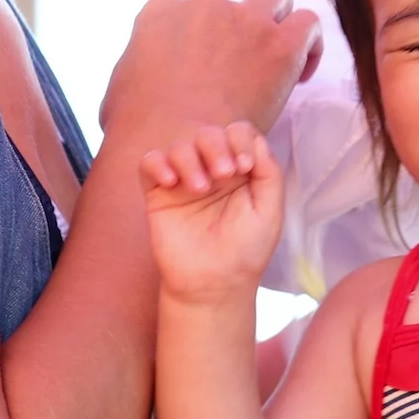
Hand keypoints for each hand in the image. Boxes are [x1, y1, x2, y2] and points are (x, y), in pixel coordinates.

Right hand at [101, 0, 322, 144]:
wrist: (172, 142)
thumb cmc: (140, 126)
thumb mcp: (120, 85)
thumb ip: (137, 64)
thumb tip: (145, 69)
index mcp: (161, 10)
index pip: (190, 10)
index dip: (206, 39)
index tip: (212, 67)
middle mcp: (203, 4)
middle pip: (233, 1)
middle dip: (241, 23)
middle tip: (244, 61)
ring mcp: (242, 19)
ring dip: (279, 19)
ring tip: (278, 56)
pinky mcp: (277, 43)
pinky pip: (308, 24)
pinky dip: (309, 45)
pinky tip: (298, 74)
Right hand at [141, 122, 283, 304]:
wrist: (213, 284)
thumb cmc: (245, 251)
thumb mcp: (269, 211)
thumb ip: (268, 172)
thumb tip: (255, 141)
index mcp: (240, 170)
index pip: (238, 133)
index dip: (240, 140)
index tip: (244, 166)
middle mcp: (211, 170)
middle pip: (209, 134)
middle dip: (216, 146)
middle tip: (223, 174)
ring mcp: (184, 180)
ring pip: (179, 146)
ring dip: (190, 159)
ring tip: (200, 188)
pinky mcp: (159, 194)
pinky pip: (149, 163)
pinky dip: (158, 164)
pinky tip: (171, 182)